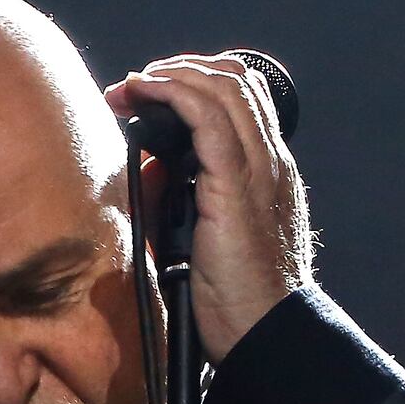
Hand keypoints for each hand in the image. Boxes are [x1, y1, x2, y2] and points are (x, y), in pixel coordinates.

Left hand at [107, 53, 313, 355]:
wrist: (265, 334)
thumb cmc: (237, 299)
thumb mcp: (210, 234)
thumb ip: (186, 196)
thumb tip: (150, 166)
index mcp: (269, 173)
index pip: (244, 99)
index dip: (198, 82)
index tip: (153, 94)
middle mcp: (271, 162)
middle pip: (236, 79)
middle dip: (180, 69)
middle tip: (136, 85)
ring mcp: (258, 171)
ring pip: (224, 87)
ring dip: (171, 74)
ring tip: (134, 85)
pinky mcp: (236, 186)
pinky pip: (208, 117)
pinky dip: (172, 92)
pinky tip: (143, 92)